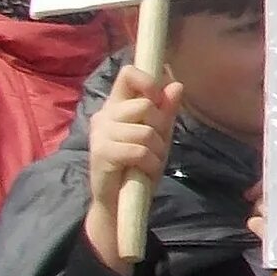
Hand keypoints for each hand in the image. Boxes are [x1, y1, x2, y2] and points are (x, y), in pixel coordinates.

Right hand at [82, 65, 178, 273]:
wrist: (120, 200)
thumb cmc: (138, 166)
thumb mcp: (158, 136)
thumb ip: (166, 111)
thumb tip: (176, 84)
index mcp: (117, 106)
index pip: (128, 74)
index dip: (149, 81)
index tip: (158, 99)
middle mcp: (104, 115)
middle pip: (145, 105)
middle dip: (161, 128)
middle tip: (155, 146)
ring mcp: (100, 133)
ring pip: (146, 130)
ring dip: (157, 151)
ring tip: (148, 162)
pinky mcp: (101, 153)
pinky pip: (139, 150)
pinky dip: (150, 163)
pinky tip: (143, 171)